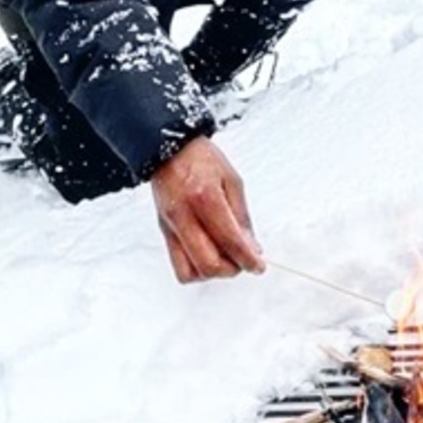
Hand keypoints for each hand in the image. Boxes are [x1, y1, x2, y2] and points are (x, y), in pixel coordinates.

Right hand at [150, 136, 265, 282]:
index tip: (258, 266)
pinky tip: (209, 254)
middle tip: (243, 261)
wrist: (170, 149)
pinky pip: (179, 266)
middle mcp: (184, 216)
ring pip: (191, 272)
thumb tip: (252, 248)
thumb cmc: (201, 159)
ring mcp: (171, 226)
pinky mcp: (164, 232)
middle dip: (232, 269)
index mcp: (205, 198)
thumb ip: (242, 217)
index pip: (229, 241)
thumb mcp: (232, 181)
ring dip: (213, 272)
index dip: (248, 259)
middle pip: (209, 264)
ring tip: (226, 257)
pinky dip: (197, 269)